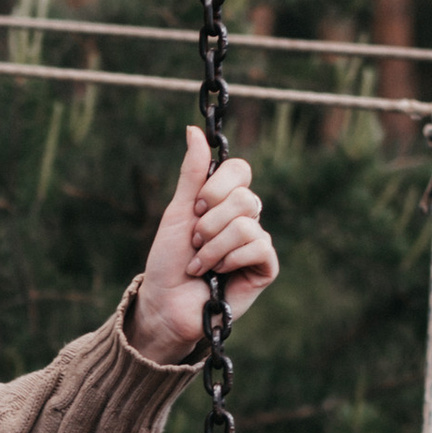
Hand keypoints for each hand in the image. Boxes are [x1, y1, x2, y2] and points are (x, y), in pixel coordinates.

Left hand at [128, 127, 278, 360]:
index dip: (218, 185)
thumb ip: (191, 172)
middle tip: (194, 241)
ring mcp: (256, 242)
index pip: (240, 170)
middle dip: (210, 222)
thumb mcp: (178, 211)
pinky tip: (218, 275)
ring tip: (199, 264)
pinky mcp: (264, 267)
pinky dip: (230, 259)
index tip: (196, 206)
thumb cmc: (168, 260)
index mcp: (225, 201)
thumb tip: (194, 129)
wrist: (166, 303)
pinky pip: (259, 245)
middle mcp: (245, 218)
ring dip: (213, 246)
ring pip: (247, 223)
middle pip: (244, 197)